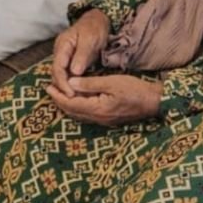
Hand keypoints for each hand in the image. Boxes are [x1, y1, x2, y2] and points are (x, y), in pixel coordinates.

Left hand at [46, 75, 161, 125]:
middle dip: (59, 101)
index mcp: (98, 109)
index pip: (71, 104)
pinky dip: (78, 107)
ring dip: (67, 104)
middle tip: (49, 90)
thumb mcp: (111, 82)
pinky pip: (87, 114)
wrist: (153, 102)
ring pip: (79, 114)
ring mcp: (103, 120)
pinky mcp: (108, 119)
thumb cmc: (134, 90)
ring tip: (59, 93)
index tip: (48, 87)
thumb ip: (90, 84)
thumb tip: (70, 83)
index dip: (58, 96)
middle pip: (72, 111)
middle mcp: (98, 118)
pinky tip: (77, 98)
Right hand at [52, 9, 109, 96]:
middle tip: (74, 101)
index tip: (70, 94)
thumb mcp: (90, 40)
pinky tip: (79, 92)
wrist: (99, 20)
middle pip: (57, 74)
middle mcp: (60, 52)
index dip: (62, 82)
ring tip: (77, 100)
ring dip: (68, 87)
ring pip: (62, 76)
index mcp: (62, 45)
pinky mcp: (71, 61)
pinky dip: (73, 84)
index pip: (57, 68)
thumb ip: (82, 55)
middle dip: (63, 88)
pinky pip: (69, 75)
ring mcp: (65, 57)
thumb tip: (74, 72)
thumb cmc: (94, 28)